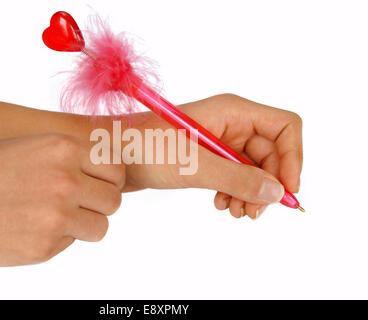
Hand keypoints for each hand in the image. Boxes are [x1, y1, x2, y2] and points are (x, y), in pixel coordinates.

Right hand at [0, 133, 124, 265]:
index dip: (109, 179)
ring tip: (55, 219)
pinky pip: (70, 243)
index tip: (98, 185)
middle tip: (78, 205)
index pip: (116, 168)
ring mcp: (56, 215)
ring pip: (100, 226)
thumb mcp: (29, 148)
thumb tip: (103, 177)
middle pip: (113, 199)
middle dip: (99, 204)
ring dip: (84, 224)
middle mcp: (65, 179)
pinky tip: (30, 229)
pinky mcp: (43, 246)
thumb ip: (68, 160)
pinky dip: (57, 239)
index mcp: (62, 148)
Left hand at [127, 94, 302, 218]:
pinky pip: (234, 175)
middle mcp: (230, 123)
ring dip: (251, 192)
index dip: (293, 158)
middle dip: (268, 184)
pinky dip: (234, 192)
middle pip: (272, 153)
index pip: (285, 127)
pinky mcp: (207, 157)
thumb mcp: (195, 165)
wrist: (112, 155)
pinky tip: (220, 204)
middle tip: (253, 213)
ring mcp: (219, 140)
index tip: (286, 191)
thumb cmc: (146, 148)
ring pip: (254, 168)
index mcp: (233, 112)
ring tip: (236, 213)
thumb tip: (277, 194)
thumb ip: (238, 179)